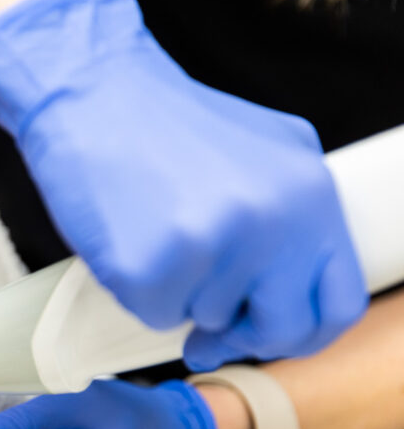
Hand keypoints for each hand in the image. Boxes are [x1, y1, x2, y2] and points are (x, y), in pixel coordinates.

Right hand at [0, 0, 366, 369]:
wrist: (90, 95)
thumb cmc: (166, 126)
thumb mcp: (264, 156)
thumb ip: (291, 224)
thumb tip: (278, 301)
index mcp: (310, 196)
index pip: (338, 303)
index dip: (304, 332)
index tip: (269, 333)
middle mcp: (271, 224)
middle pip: (277, 328)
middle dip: (239, 331)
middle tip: (208, 321)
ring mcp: (210, 250)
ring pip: (206, 319)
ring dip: (182, 294)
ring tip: (156, 231)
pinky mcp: (150, 271)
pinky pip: (153, 315)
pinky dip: (138, 291)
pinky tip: (128, 239)